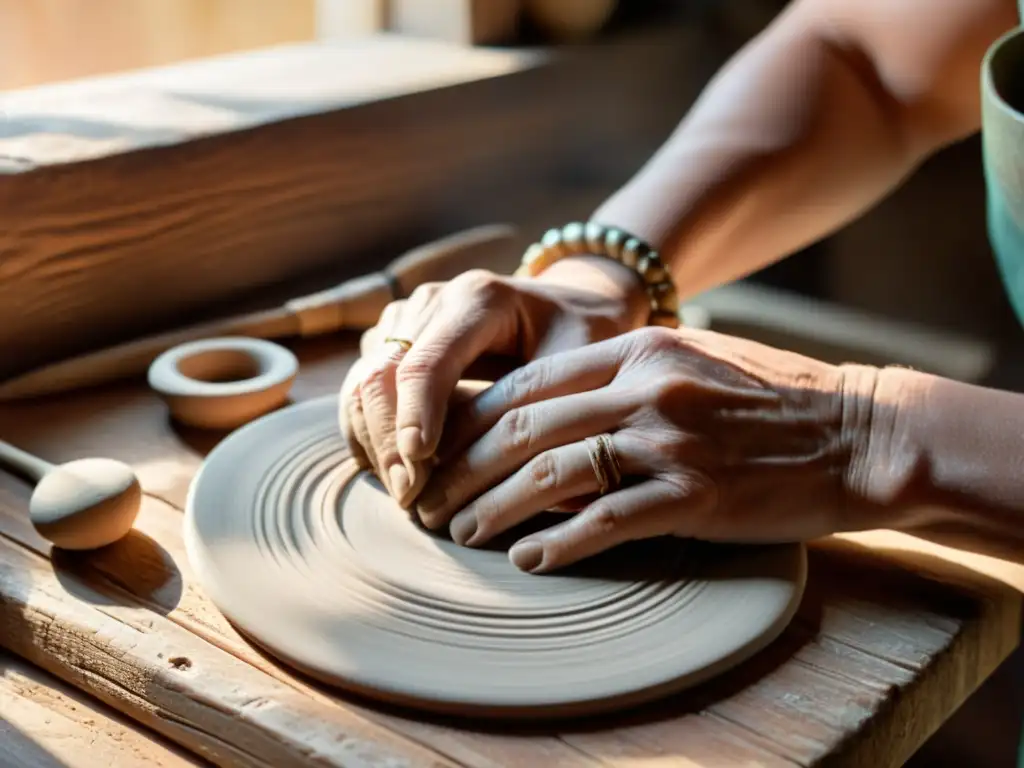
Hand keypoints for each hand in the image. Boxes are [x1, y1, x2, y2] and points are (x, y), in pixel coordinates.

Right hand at [340, 256, 650, 505]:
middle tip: (412, 498)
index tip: (418, 464)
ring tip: (407, 495)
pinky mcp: (390, 343)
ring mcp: (404, 321)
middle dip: (388, 441)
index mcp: (478, 299)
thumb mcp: (584, 362)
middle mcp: (431, 302)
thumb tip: (551, 479)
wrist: (563, 308)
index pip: (428, 361)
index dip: (415, 414)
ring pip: (362, 385)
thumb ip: (562, 406)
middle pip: (382, 374)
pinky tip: (397, 475)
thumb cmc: (578, 337)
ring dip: (374, 444)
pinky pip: (361, 393)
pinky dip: (369, 437)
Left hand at [415, 325, 894, 572]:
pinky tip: (529, 559)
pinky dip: (559, 543)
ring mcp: (670, 439)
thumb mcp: (693, 360)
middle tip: (429, 499)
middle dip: (464, 467)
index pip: (527, 383)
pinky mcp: (695, 493)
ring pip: (551, 474)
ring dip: (495, 508)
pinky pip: (607, 520)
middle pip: (523, 429)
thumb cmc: (773, 398)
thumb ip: (624, 372)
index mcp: (637, 348)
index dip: (470, 420)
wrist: (860, 433)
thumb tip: (551, 408)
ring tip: (462, 533)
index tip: (438, 450)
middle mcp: (645, 387)